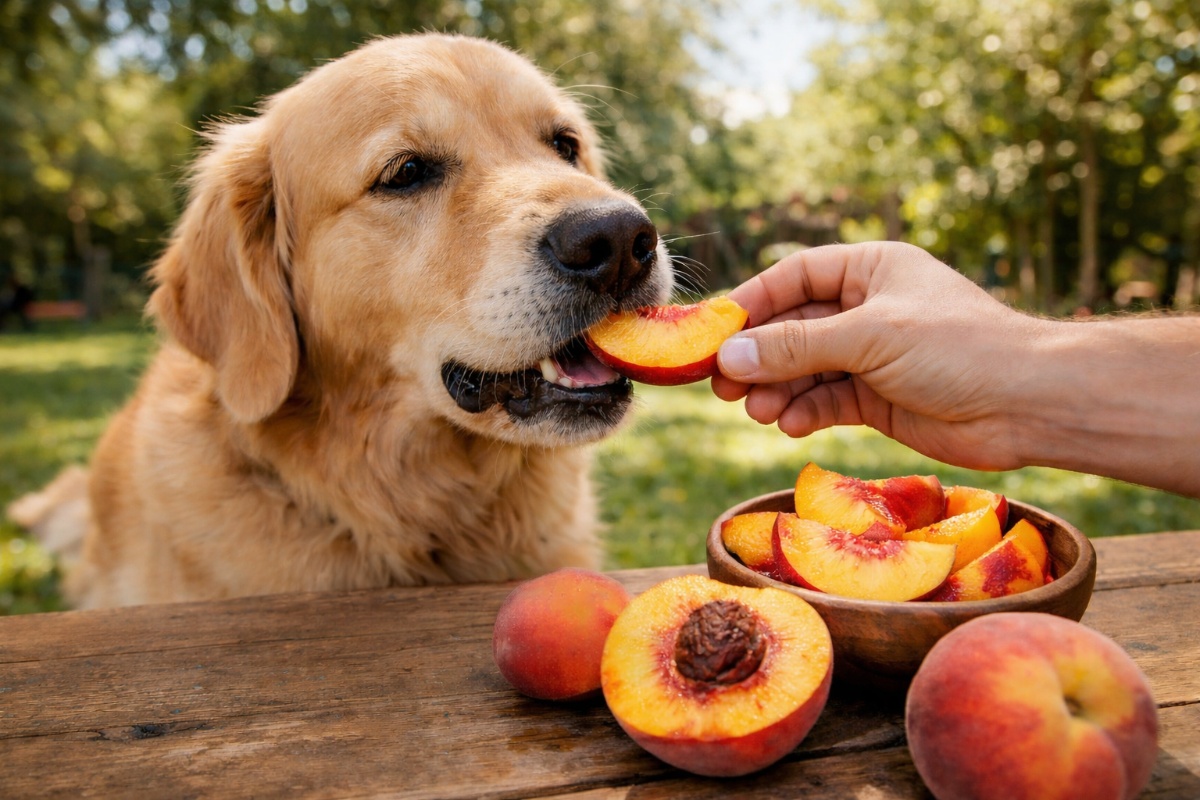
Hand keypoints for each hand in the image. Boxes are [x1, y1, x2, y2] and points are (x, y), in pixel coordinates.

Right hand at [711, 242, 1041, 471]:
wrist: (1028, 405)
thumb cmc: (959, 349)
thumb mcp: (870, 337)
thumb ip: (796, 347)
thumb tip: (728, 357)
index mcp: (871, 270)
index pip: (794, 277)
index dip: (751, 303)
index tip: (711, 333)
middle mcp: (867, 309)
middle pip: (792, 327)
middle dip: (757, 355)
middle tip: (719, 383)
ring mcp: (872, 356)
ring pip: (804, 369)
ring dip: (776, 389)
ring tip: (755, 409)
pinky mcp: (878, 400)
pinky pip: (826, 402)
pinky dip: (804, 412)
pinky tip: (790, 425)